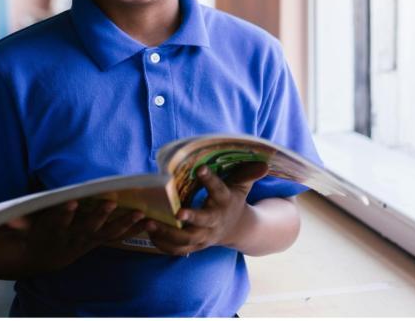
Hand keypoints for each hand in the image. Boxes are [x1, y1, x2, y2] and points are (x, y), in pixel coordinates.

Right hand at [6, 200, 146, 270]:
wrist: (40, 257)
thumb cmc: (32, 231)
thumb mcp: (22, 225)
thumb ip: (21, 221)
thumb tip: (12, 217)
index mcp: (50, 233)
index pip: (56, 224)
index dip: (63, 215)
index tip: (71, 203)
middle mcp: (71, 240)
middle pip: (86, 229)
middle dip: (98, 216)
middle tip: (110, 202)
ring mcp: (86, 242)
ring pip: (107, 234)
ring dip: (124, 224)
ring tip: (140, 214)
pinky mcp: (97, 241)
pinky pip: (117, 237)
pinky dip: (133, 229)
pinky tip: (150, 221)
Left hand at [144, 161, 268, 255]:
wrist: (237, 229)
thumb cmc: (233, 200)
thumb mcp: (242, 186)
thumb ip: (248, 174)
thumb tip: (265, 164)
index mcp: (224, 202)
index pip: (219, 189)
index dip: (210, 179)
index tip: (199, 168)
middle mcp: (215, 221)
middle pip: (203, 222)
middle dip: (191, 217)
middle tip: (176, 211)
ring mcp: (205, 236)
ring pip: (186, 239)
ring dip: (168, 233)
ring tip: (149, 222)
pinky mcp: (195, 246)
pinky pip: (178, 250)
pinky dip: (163, 245)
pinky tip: (149, 234)